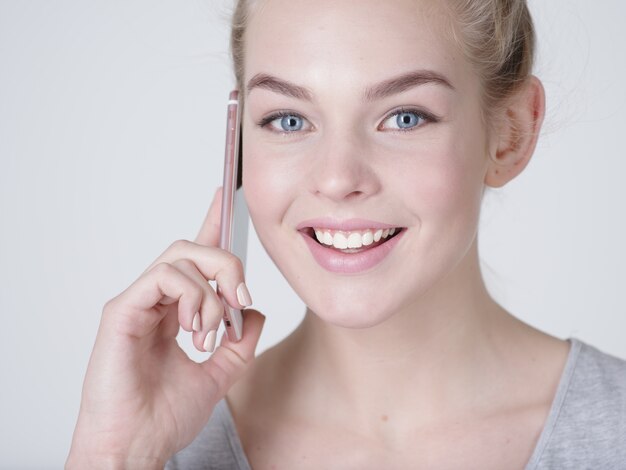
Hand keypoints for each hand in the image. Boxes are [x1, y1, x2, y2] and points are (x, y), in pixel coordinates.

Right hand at [66, 188, 264, 468]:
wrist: (137, 445)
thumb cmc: (165, 415)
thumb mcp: (220, 374)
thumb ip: (241, 342)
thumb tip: (256, 311)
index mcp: (175, 311)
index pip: (195, 258)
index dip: (211, 224)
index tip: (226, 197)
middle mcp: (155, 300)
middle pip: (193, 249)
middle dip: (227, 264)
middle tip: (240, 298)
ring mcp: (137, 302)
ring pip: (181, 256)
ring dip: (211, 290)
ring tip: (210, 330)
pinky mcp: (122, 310)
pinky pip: (163, 276)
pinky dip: (191, 296)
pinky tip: (194, 327)